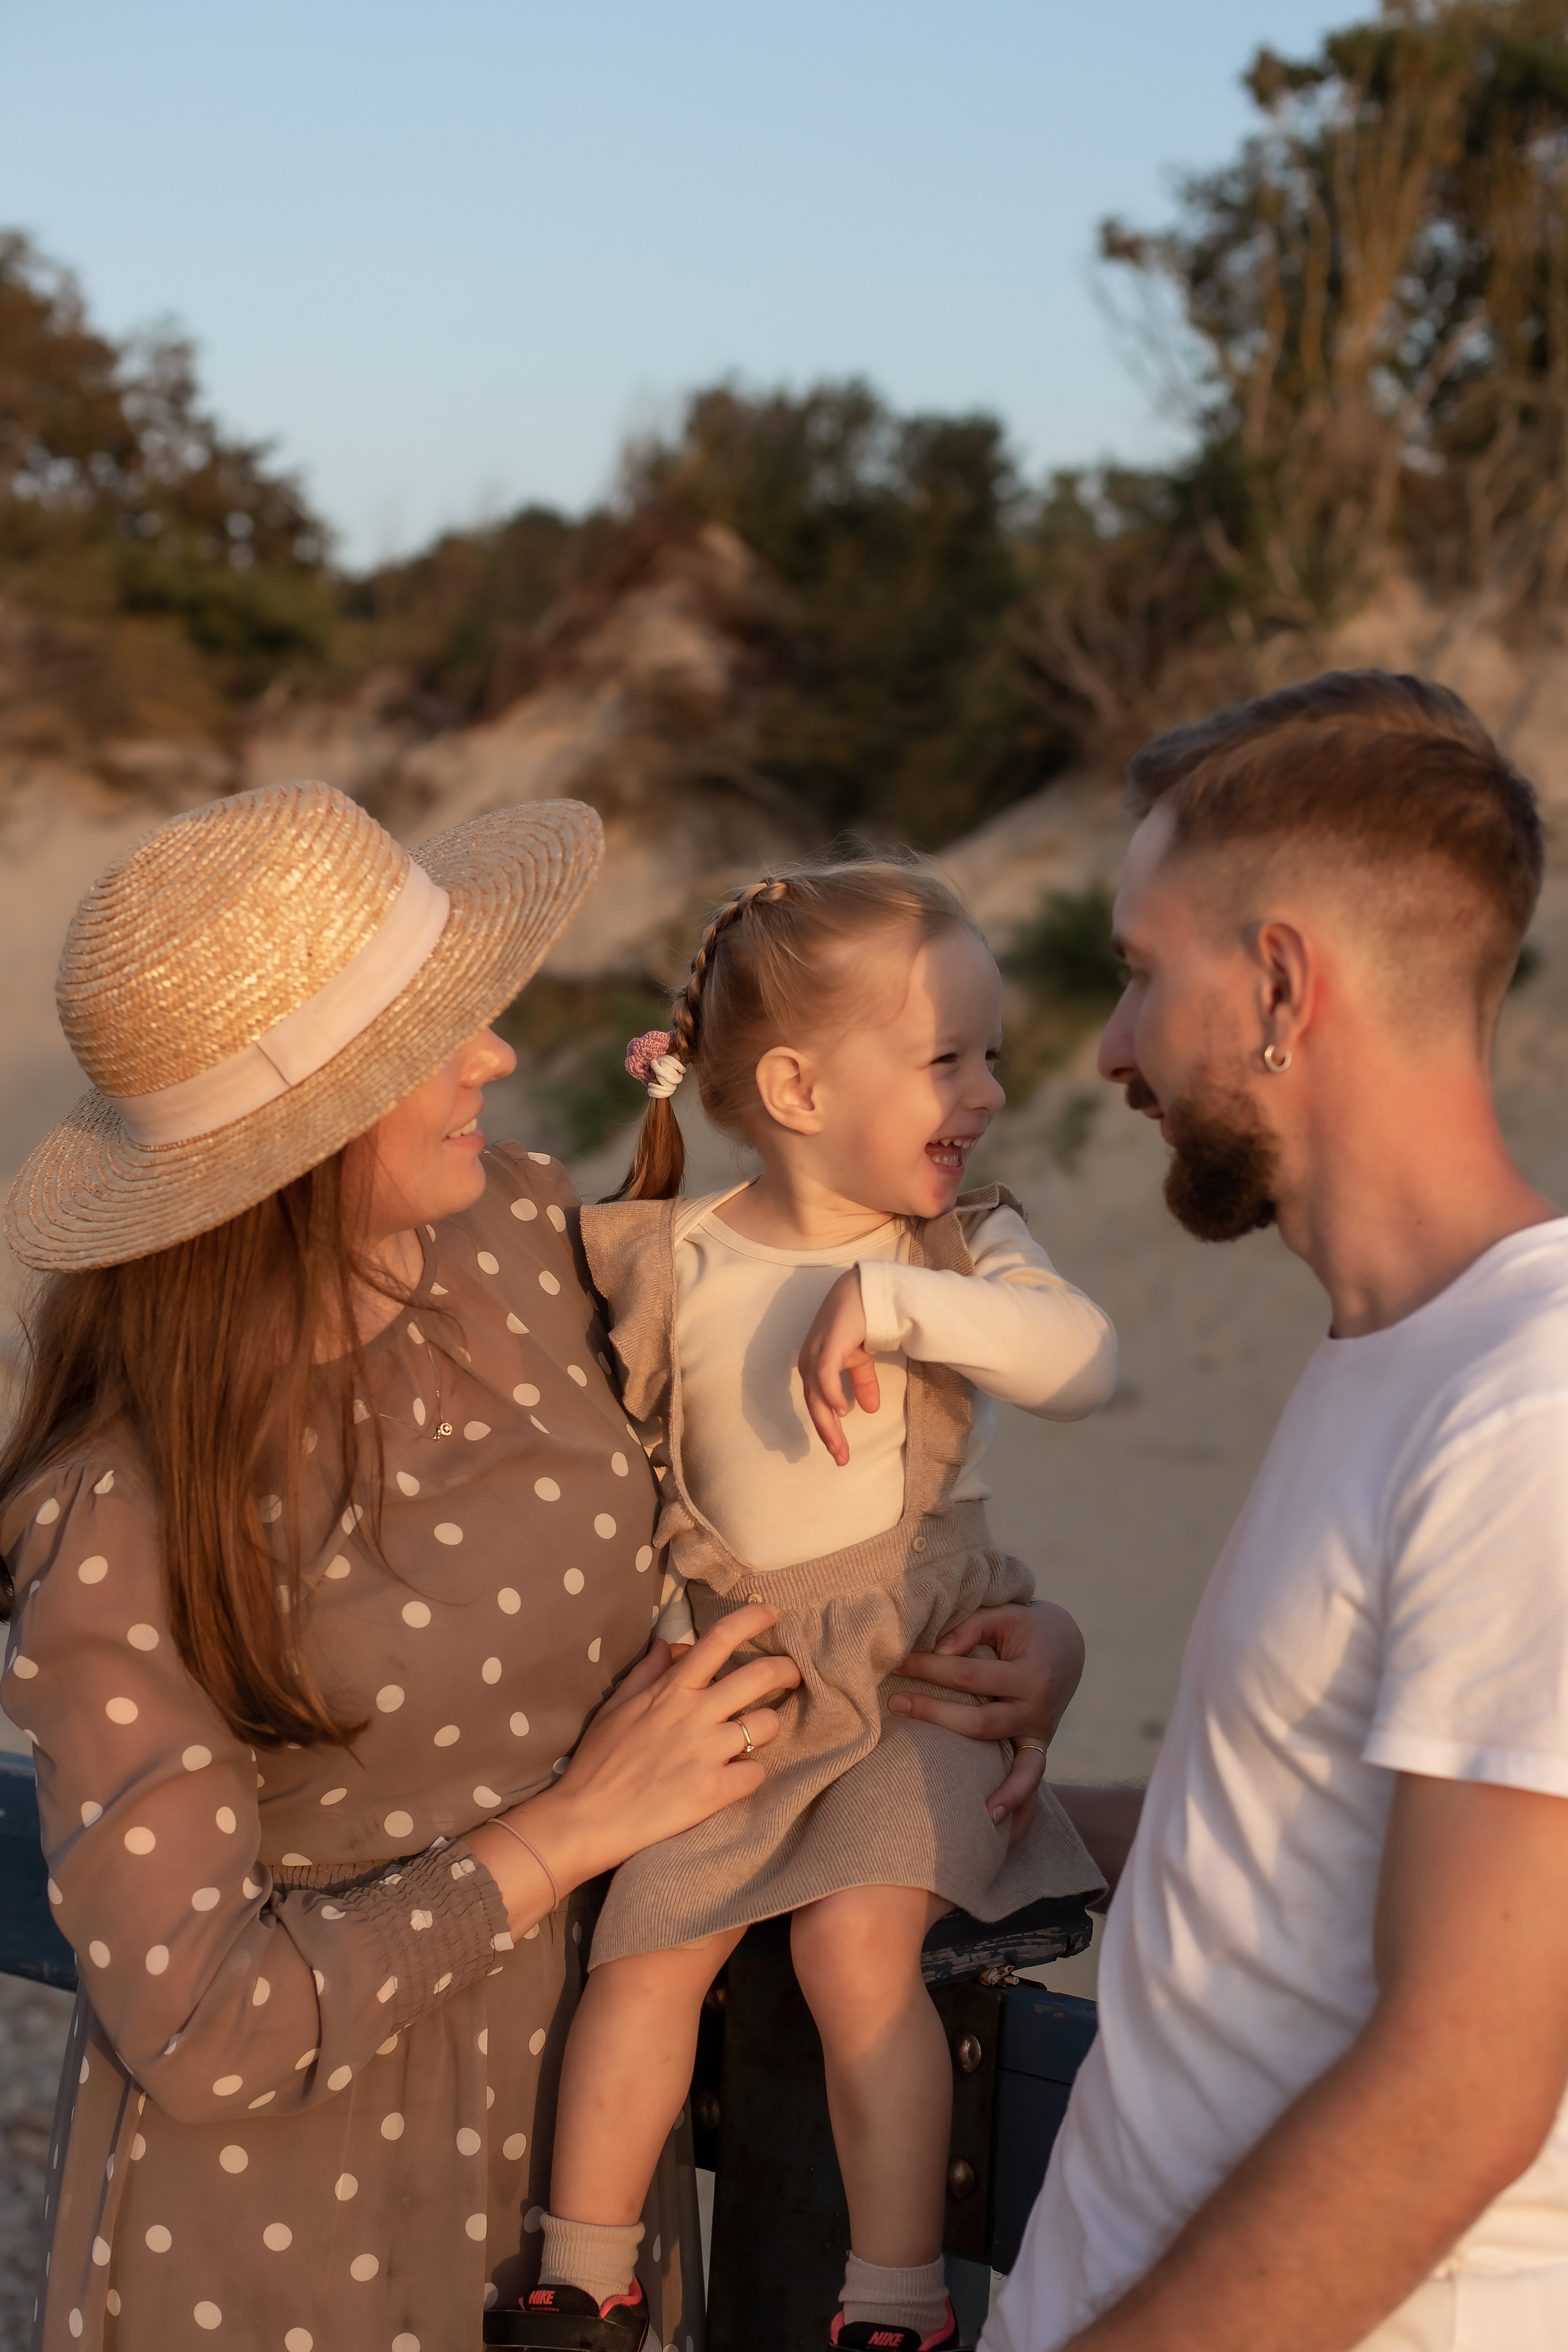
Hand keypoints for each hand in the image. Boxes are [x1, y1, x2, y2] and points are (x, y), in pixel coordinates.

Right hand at [495, 1606, 800, 1914]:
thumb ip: (645, 1673)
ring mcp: (707, 1752)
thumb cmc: (596, 1763)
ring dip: (767, 1728)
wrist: (584, 1820)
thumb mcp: (615, 1708)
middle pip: (760, 1675)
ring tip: (754, 1738)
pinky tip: (735, 1779)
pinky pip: (757, 1773)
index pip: (719, 1640)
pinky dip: (751, 1775)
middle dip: (786, 1670)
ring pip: (768, 1725)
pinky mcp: (713, 1791)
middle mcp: (694, 1714)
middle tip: (792, 1677)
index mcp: (671, 1691)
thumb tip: (666, 1644)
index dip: (752, 1621)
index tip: (772, 1615)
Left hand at [797, 1267, 879, 1465]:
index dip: (827, 1428)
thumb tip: (869, 1410)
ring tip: (839, 1445)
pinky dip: (830, 1393)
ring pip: (818, 1394)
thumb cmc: (859, 1322)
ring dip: (828, 1422)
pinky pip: (825, 1372)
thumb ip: (862, 1383)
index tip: (840, 1453)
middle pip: (814, 1404)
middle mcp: (810, 1361)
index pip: (817, 1403)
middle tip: (840, 1458)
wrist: (865, 1290)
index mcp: (815, 1366)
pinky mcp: (829, 1343)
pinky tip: (841, 1410)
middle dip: (827, 1433)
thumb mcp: (860, 1359)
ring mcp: (816, 1351)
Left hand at [891, 1600, 1085, 1844]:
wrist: (1066, 1645)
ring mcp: (1041, 1733)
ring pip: (1013, 1765)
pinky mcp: (1038, 1746)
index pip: (969, 1675)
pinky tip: (996, 1825)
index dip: (930, 1668)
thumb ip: (972, 1628)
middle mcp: (1040, 1709)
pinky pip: (1033, 1781)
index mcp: (1032, 1673)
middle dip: (935, 1714)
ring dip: (988, 1784)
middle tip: (896, 1703)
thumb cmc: (1026, 1627)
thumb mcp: (1004, 1614)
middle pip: (981, 1722)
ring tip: (961, 1809)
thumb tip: (939, 1651)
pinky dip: (1018, 1804)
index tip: (897, 1662)